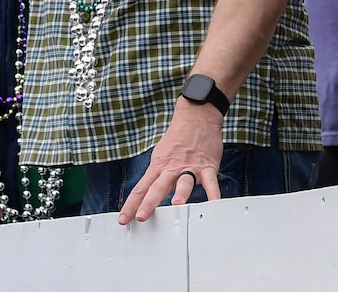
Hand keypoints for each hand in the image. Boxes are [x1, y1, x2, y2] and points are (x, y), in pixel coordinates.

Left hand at [119, 100, 222, 224]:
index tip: (123, 220)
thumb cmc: (177, 139)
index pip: (141, 189)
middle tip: (141, 217)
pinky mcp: (207, 166)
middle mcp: (172, 168)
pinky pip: (210, 181)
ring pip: (183, 182)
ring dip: (180, 194)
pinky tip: (214, 202)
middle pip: (158, 187)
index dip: (131, 205)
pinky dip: (213, 192)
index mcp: (158, 167)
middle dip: (149, 203)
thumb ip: (156, 177)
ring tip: (176, 205)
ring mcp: (190, 167)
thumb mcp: (160, 156)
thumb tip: (147, 195)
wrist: (196, 117)